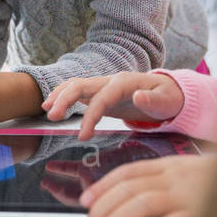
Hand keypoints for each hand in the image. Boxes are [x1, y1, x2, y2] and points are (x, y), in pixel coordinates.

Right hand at [43, 72, 183, 139]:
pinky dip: (63, 96)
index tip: (83, 135)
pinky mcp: (100, 93)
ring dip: (59, 96)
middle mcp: (110, 81)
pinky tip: (52, 106)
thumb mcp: (166, 101)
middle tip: (52, 118)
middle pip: (81, 85)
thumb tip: (137, 97)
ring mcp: (103, 85)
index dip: (90, 116)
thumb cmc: (168, 98)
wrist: (169, 93)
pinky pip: (77, 91)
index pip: (101, 98)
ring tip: (46, 111)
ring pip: (75, 85)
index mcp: (124, 83)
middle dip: (64, 100)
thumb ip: (152, 101)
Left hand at [79, 153, 216, 216]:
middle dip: (104, 206)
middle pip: (129, 188)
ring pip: (143, 202)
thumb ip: (167, 181)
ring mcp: (191, 194)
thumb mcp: (193, 173)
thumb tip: (133, 197)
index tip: (87, 200)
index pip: (128, 173)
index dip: (103, 186)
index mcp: (173, 166)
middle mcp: (178, 177)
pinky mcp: (206, 214)